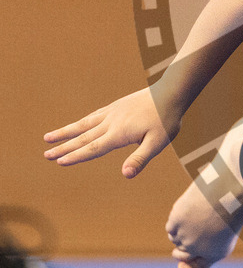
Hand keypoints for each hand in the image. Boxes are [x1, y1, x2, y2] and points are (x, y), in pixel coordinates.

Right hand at [43, 87, 177, 178]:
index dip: (76, 156)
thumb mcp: (158, 142)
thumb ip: (141, 158)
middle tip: (46, 155)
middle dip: (64, 147)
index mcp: (119, 133)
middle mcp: (111, 122)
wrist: (172, 92)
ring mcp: (113, 112)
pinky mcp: (117, 106)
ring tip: (48, 138)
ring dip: (66, 132)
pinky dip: (82, 122)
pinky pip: (94, 115)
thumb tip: (126, 175)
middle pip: (83, 137)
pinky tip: (78, 125)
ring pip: (84, 124)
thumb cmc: (167, 119)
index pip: (93, 149)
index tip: (59, 162)